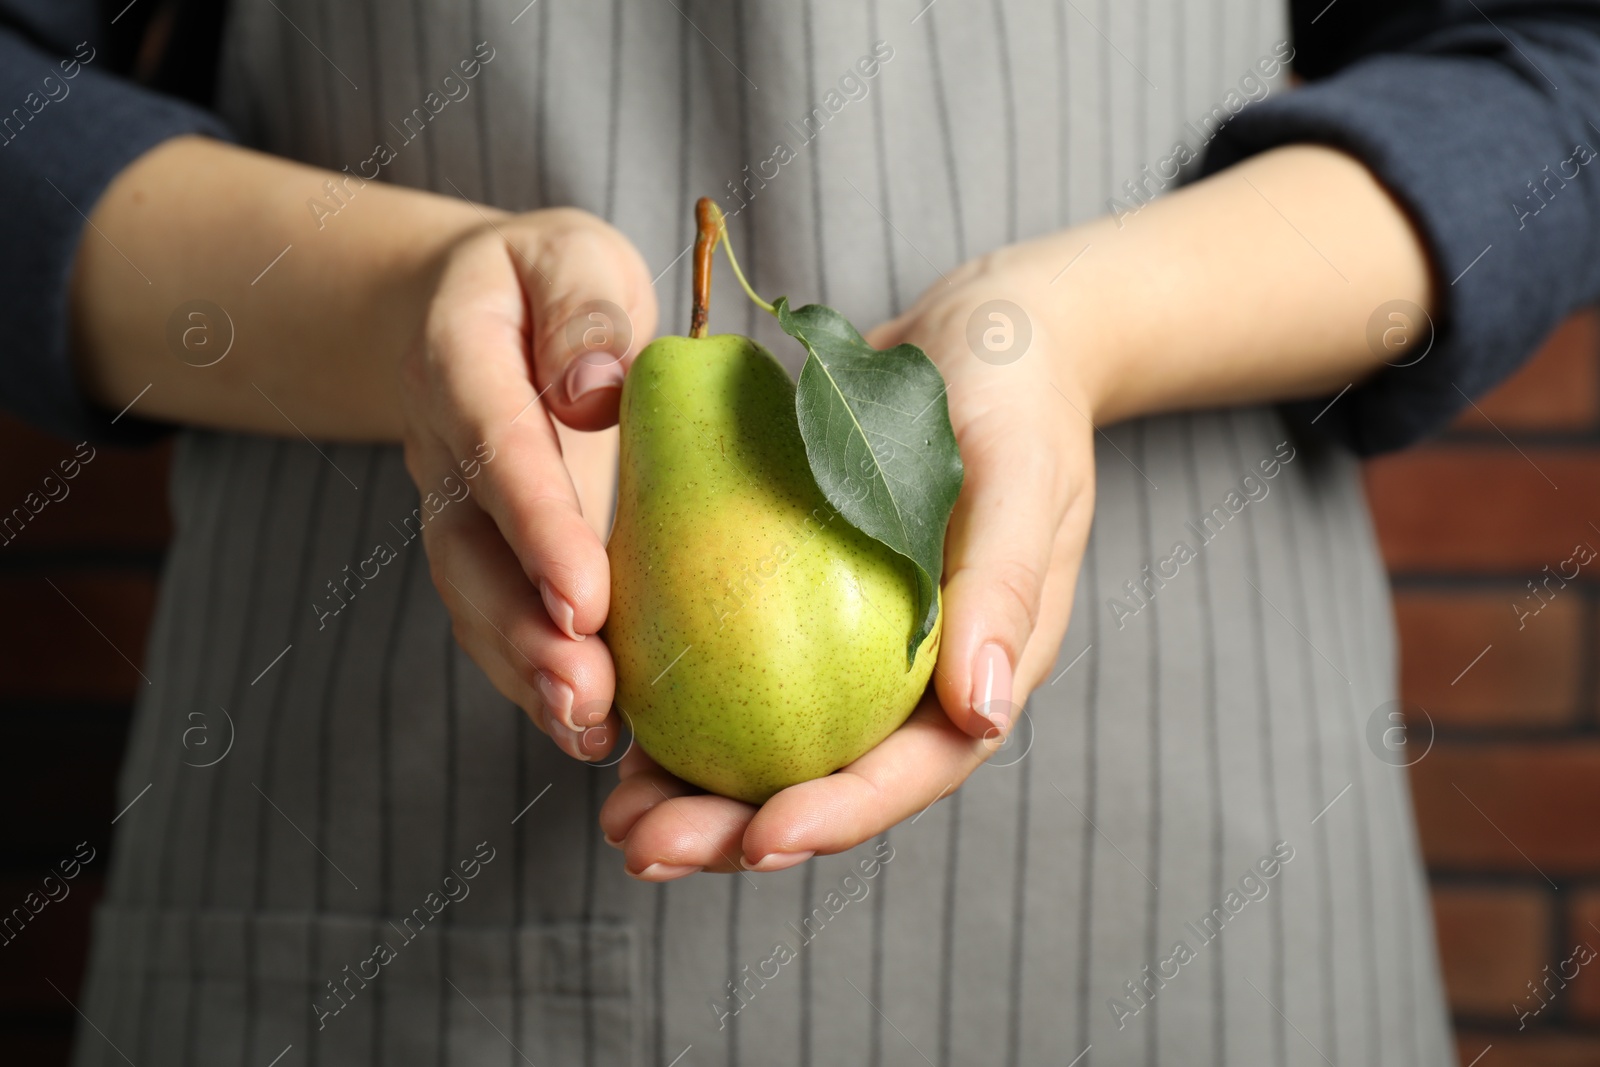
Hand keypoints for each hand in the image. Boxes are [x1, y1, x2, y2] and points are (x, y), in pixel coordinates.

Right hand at [400, 208, 656, 762]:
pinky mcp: (487, 555)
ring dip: (530, 677)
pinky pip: (502, 621)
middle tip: (587, 696)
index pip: (498, 448)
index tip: (586, 599)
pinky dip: (541, 682)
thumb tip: (597, 391)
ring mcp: (457, 512)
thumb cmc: (546, 279)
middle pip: (472, 552)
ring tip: (594, 735)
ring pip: (479, 604)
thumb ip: (583, 310)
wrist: (480, 306)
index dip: (538, 528)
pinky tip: (599, 734)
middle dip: (526, 632)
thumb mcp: (570, 256)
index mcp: (460, 363)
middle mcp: (444, 452)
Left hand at [599, 250, 1097, 876]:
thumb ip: (1003, 585)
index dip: (841, 815)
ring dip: (693, 790)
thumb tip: (983, 713)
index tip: (759, 842)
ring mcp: (850, 644)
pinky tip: (612, 717)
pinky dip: (679, 702)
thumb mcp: (1019, 469)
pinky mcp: (796, 602)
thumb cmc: (1015, 391)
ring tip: (616, 819)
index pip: (913, 767)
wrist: (975, 332)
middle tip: (644, 849)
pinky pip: (735, 667)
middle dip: (735, 830)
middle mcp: (910, 676)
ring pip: (769, 741)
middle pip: (825, 777)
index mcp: (978, 668)